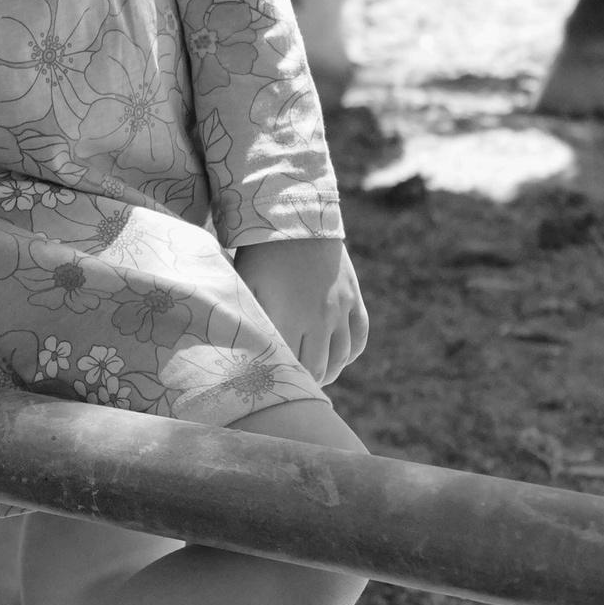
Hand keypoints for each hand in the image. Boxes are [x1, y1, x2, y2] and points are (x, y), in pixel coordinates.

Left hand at [236, 236, 367, 384]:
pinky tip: (340, 357)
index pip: (289, 367)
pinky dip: (351, 352)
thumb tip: (243, 350)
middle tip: (294, 389)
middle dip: (306, 383)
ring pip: (341, 357)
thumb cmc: (260, 252)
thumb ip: (249, 320)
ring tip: (316, 378)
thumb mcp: (246, 285)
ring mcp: (340, 308)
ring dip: (330, 372)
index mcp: (288, 319)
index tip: (275, 389)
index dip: (283, 381)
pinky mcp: (353, 297)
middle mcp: (319, 319)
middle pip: (318, 369)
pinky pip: (360, 336)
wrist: (295, 215)